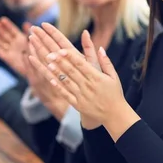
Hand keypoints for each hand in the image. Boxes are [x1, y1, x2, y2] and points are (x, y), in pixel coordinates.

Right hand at [0, 18, 31, 76]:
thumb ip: (28, 34)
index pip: (13, 30)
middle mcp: (14, 44)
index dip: (7, 24)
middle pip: (5, 34)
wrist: (35, 69)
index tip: (2, 19)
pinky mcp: (7, 58)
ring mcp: (10, 50)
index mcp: (21, 39)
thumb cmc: (37, 56)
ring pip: (0, 42)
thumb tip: (26, 23)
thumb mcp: (32, 43)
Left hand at [28, 23, 139, 138]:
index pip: (81, 64)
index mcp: (96, 77)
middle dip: (60, 62)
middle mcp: (88, 85)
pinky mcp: (78, 104)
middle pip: (71, 71)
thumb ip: (106, 62)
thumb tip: (100, 48)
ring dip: (57, 72)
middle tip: (50, 53)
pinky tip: (51, 80)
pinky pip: (66, 94)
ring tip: (48, 64)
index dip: (70, 57)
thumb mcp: (113, 76)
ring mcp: (82, 95)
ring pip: (67, 81)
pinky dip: (58, 87)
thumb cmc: (114, 93)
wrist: (114, 114)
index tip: (61, 49)